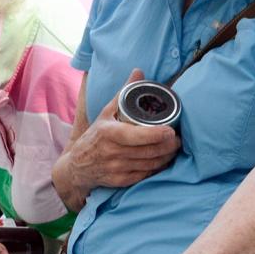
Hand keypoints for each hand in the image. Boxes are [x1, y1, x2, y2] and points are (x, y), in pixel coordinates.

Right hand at [53, 69, 179, 209]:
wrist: (77, 166)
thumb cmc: (95, 136)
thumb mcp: (106, 113)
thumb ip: (123, 93)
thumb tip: (138, 71)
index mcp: (108, 133)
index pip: (136, 135)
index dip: (156, 134)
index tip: (170, 130)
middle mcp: (111, 152)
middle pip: (148, 151)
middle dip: (168, 145)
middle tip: (177, 138)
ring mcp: (116, 168)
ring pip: (149, 163)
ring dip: (166, 156)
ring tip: (173, 147)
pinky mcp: (120, 181)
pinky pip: (145, 175)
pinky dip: (157, 168)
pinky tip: (163, 160)